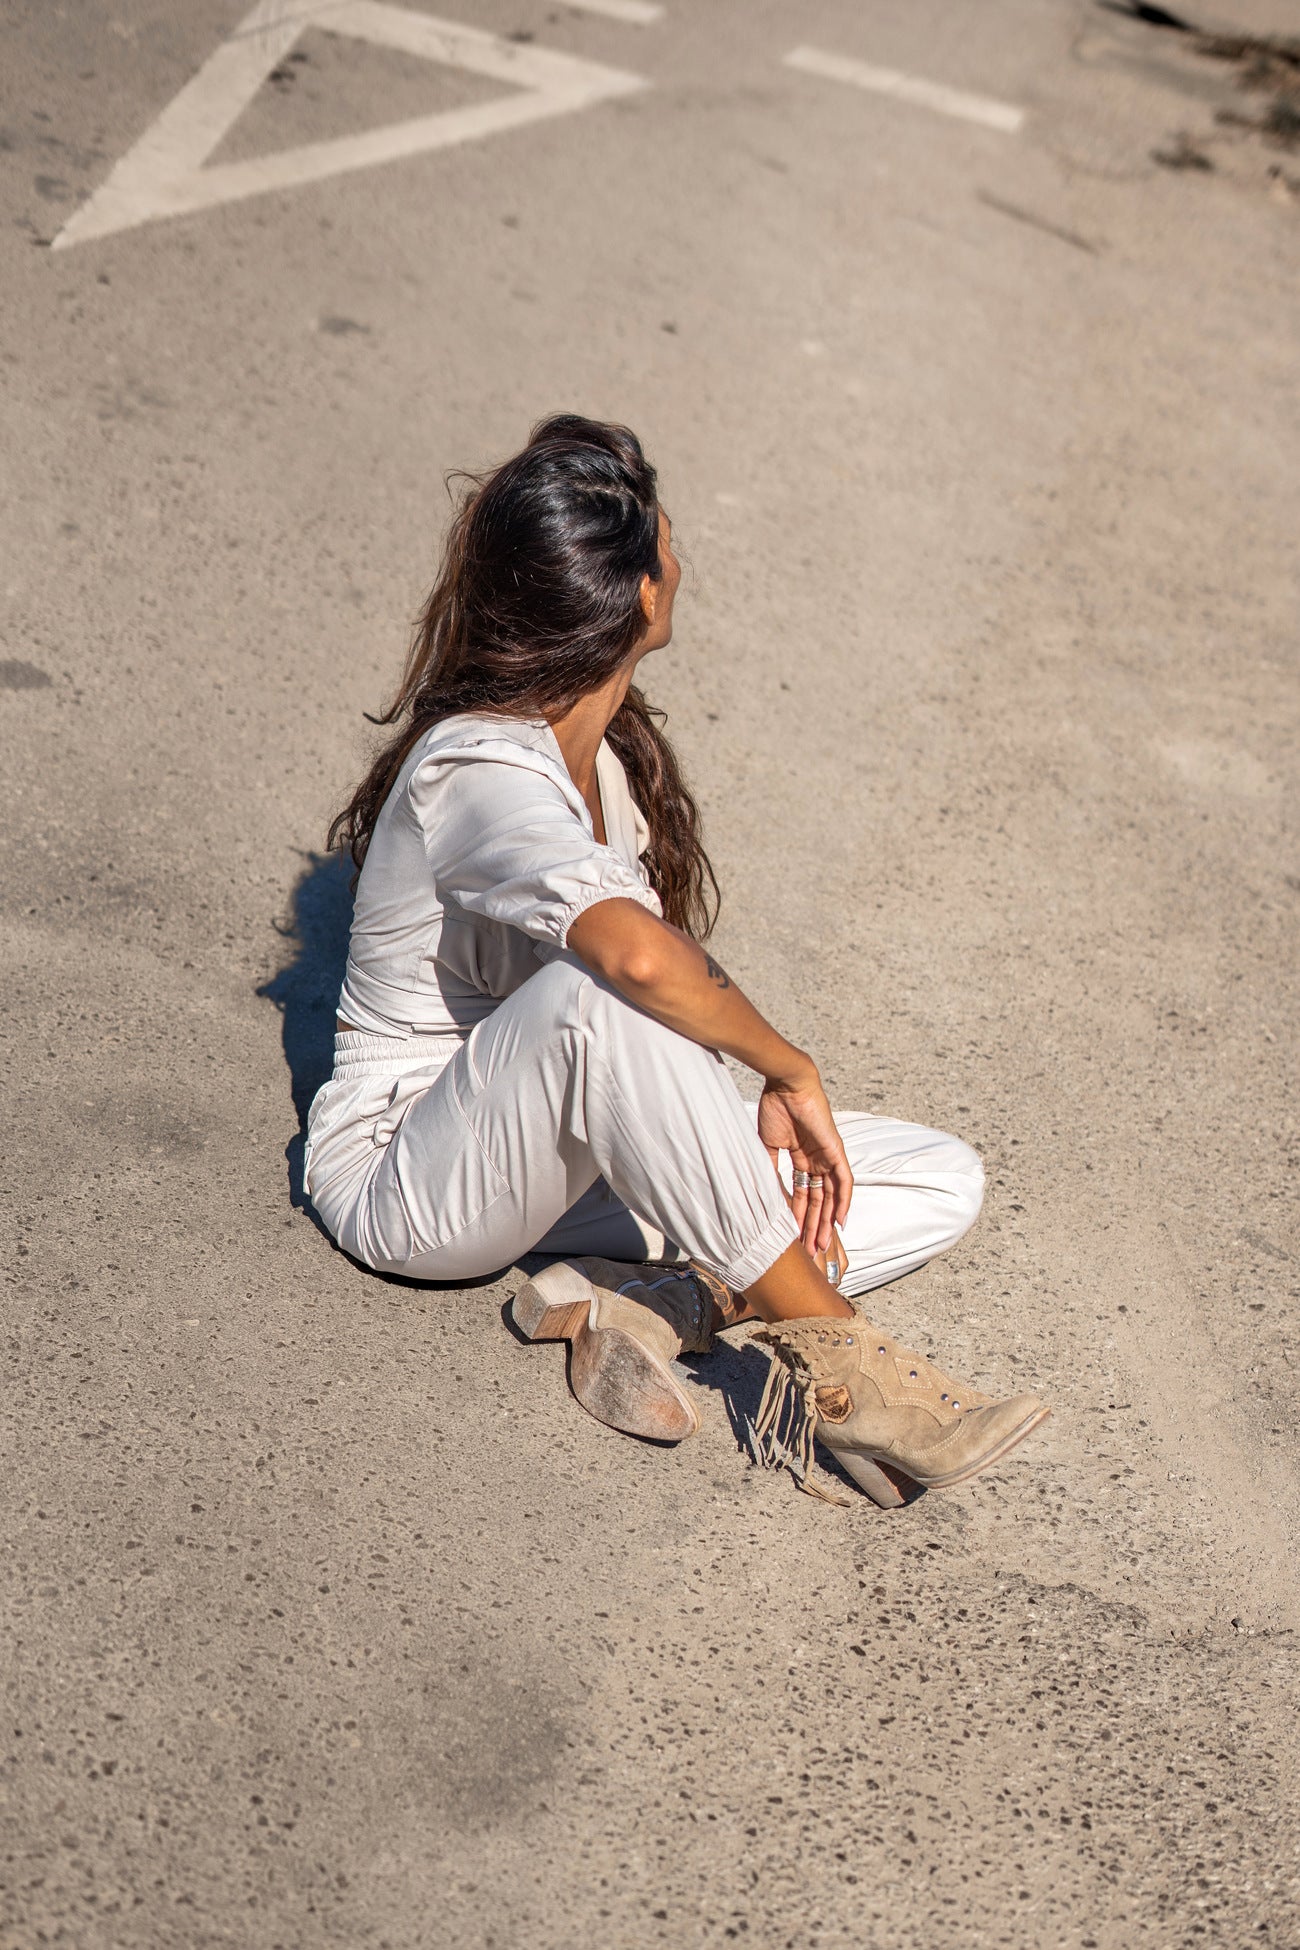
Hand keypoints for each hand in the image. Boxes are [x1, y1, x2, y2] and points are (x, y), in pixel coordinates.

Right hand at [756, 1070, 852, 1255]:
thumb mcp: (767, 1145)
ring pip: (831, 1197)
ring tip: (821, 1245)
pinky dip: (844, 1201)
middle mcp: (817, 1161)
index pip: (802, 1194)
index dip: (798, 1216)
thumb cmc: (775, 1108)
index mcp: (801, 1158)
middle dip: (812, 1226)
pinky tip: (840, 1222)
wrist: (786, 1085)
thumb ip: (769, 1168)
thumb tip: (762, 1193)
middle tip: (809, 1251)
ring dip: (826, 1221)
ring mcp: (828, 1156)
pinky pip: (844, 1181)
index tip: (792, 1237)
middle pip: (817, 1201)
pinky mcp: (836, 1151)